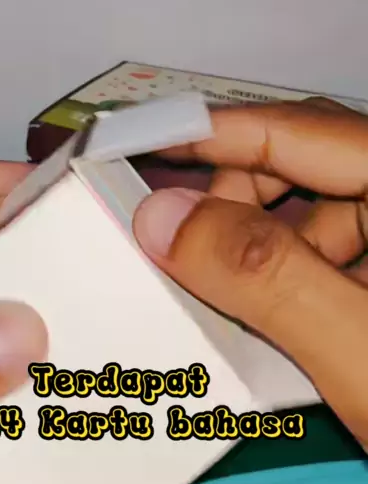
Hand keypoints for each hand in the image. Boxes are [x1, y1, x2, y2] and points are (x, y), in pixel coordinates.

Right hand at [133, 99, 367, 444]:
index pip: (301, 130)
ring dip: (262, 243)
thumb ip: (266, 279)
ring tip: (228, 294)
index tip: (139, 136)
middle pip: (306, 162)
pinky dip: (291, 272)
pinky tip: (277, 316)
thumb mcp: (365, 353)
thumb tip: (165, 218)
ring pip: (315, 208)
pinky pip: (333, 248)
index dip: (214, 129)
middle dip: (235, 199)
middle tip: (178, 243)